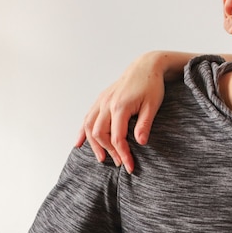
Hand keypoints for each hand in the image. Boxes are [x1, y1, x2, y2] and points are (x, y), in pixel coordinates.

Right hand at [74, 52, 167, 171]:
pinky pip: (87, 117)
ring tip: (101, 159)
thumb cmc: (151, 85)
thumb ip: (144, 124)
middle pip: (99, 134)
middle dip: (109, 151)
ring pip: (90, 126)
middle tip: (120, 163)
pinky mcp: (101, 99)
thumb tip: (140, 143)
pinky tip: (79, 143)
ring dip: (94, 145)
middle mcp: (106, 104)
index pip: (117, 137)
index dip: (123, 154)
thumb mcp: (153, 105)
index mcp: (119, 107)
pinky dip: (82, 131)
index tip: (129, 166)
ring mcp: (102, 101)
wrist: (145, 66)